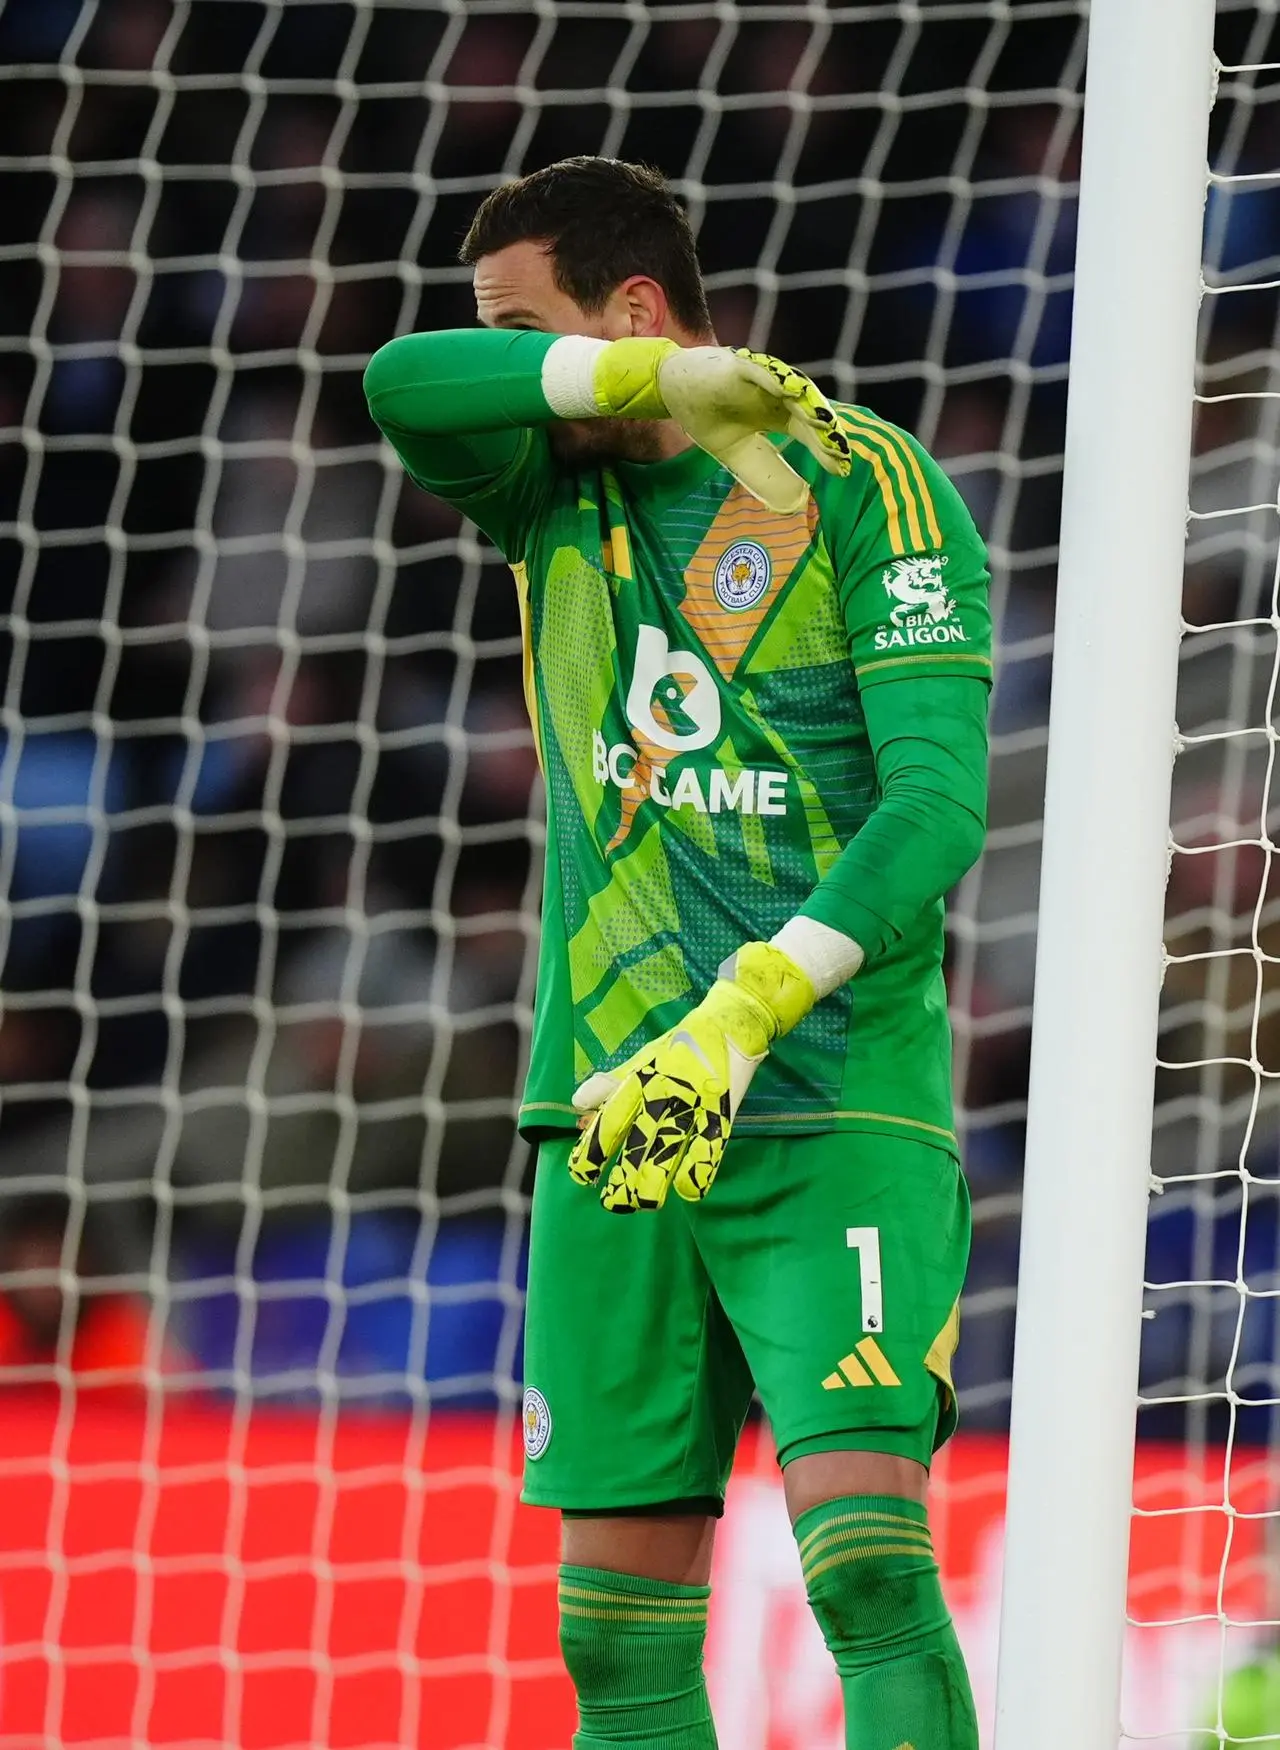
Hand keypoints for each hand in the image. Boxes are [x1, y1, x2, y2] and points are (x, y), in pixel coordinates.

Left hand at [568, 942, 815, 1212]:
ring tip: (644, 1204)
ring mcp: (693, 1101)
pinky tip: (690, 1191)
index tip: (580, 1175)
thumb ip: (611, 1084)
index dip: (593, 1150)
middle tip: (611, 1203)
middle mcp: (662, 1092)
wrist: (729, 1023)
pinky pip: (710, 1144)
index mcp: (639, 1080)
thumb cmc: (680, 1044)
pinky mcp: (722, 1108)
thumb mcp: (641, 1060)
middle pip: (637, 1140)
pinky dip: (699, 1169)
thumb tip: (577, 1101)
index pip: (610, 1120)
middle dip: (622, 1175)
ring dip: (655, 1179)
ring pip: (670, 1147)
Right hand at [657, 346, 850, 514]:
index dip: (825, 450)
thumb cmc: (708, 417)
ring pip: (790, 390)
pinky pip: (758, 371)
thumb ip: (765, 474)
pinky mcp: (736, 366)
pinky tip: (789, 389)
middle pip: (806, 413)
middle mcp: (775, 396)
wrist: (672, 388)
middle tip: (840, 452)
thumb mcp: (737, 454)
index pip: (808, 433)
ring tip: (823, 422)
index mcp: (777, 415)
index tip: (841, 469)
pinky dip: (773, 379)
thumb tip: (798, 502)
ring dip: (807, 404)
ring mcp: (759, 379)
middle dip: (823, 432)